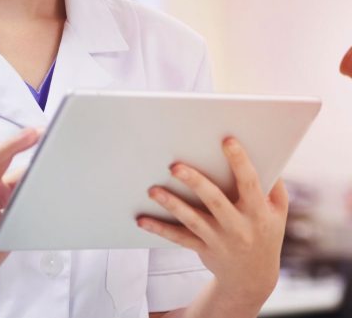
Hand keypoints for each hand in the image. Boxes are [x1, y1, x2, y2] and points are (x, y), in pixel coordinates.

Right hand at [0, 127, 40, 301]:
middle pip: (5, 160)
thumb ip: (22, 214)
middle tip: (42, 130)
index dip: (35, 156)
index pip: (18, 170)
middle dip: (23, 143)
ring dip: (8, 147)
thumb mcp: (8, 233)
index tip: (52, 142)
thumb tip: (45, 199)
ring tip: (26, 135)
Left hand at [137, 137, 288, 308]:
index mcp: (258, 212)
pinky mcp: (202, 248)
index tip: (227, 141)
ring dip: (171, 204)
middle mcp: (238, 226)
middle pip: (215, 201)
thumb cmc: (266, 232)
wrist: (253, 278)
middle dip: (195, 182)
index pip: (250, 183)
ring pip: (192, 220)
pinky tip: (141, 219)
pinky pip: (178, 238)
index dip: (240, 161)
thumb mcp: (278, 211)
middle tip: (175, 166)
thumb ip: (273, 184)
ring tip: (153, 190)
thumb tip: (265, 152)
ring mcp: (218, 239)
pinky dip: (159, 229)